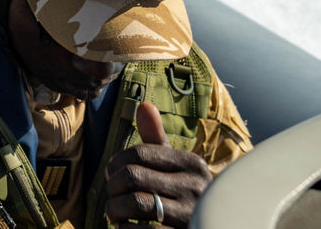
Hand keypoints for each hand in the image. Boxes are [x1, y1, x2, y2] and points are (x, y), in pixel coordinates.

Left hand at [104, 101, 212, 226]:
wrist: (211, 225)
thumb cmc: (183, 194)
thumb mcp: (174, 166)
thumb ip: (156, 139)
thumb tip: (144, 104)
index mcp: (192, 164)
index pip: (139, 152)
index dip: (115, 163)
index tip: (109, 174)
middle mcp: (196, 187)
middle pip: (133, 176)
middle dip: (112, 188)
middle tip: (111, 197)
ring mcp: (193, 214)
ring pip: (136, 203)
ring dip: (115, 210)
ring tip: (114, 215)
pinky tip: (125, 228)